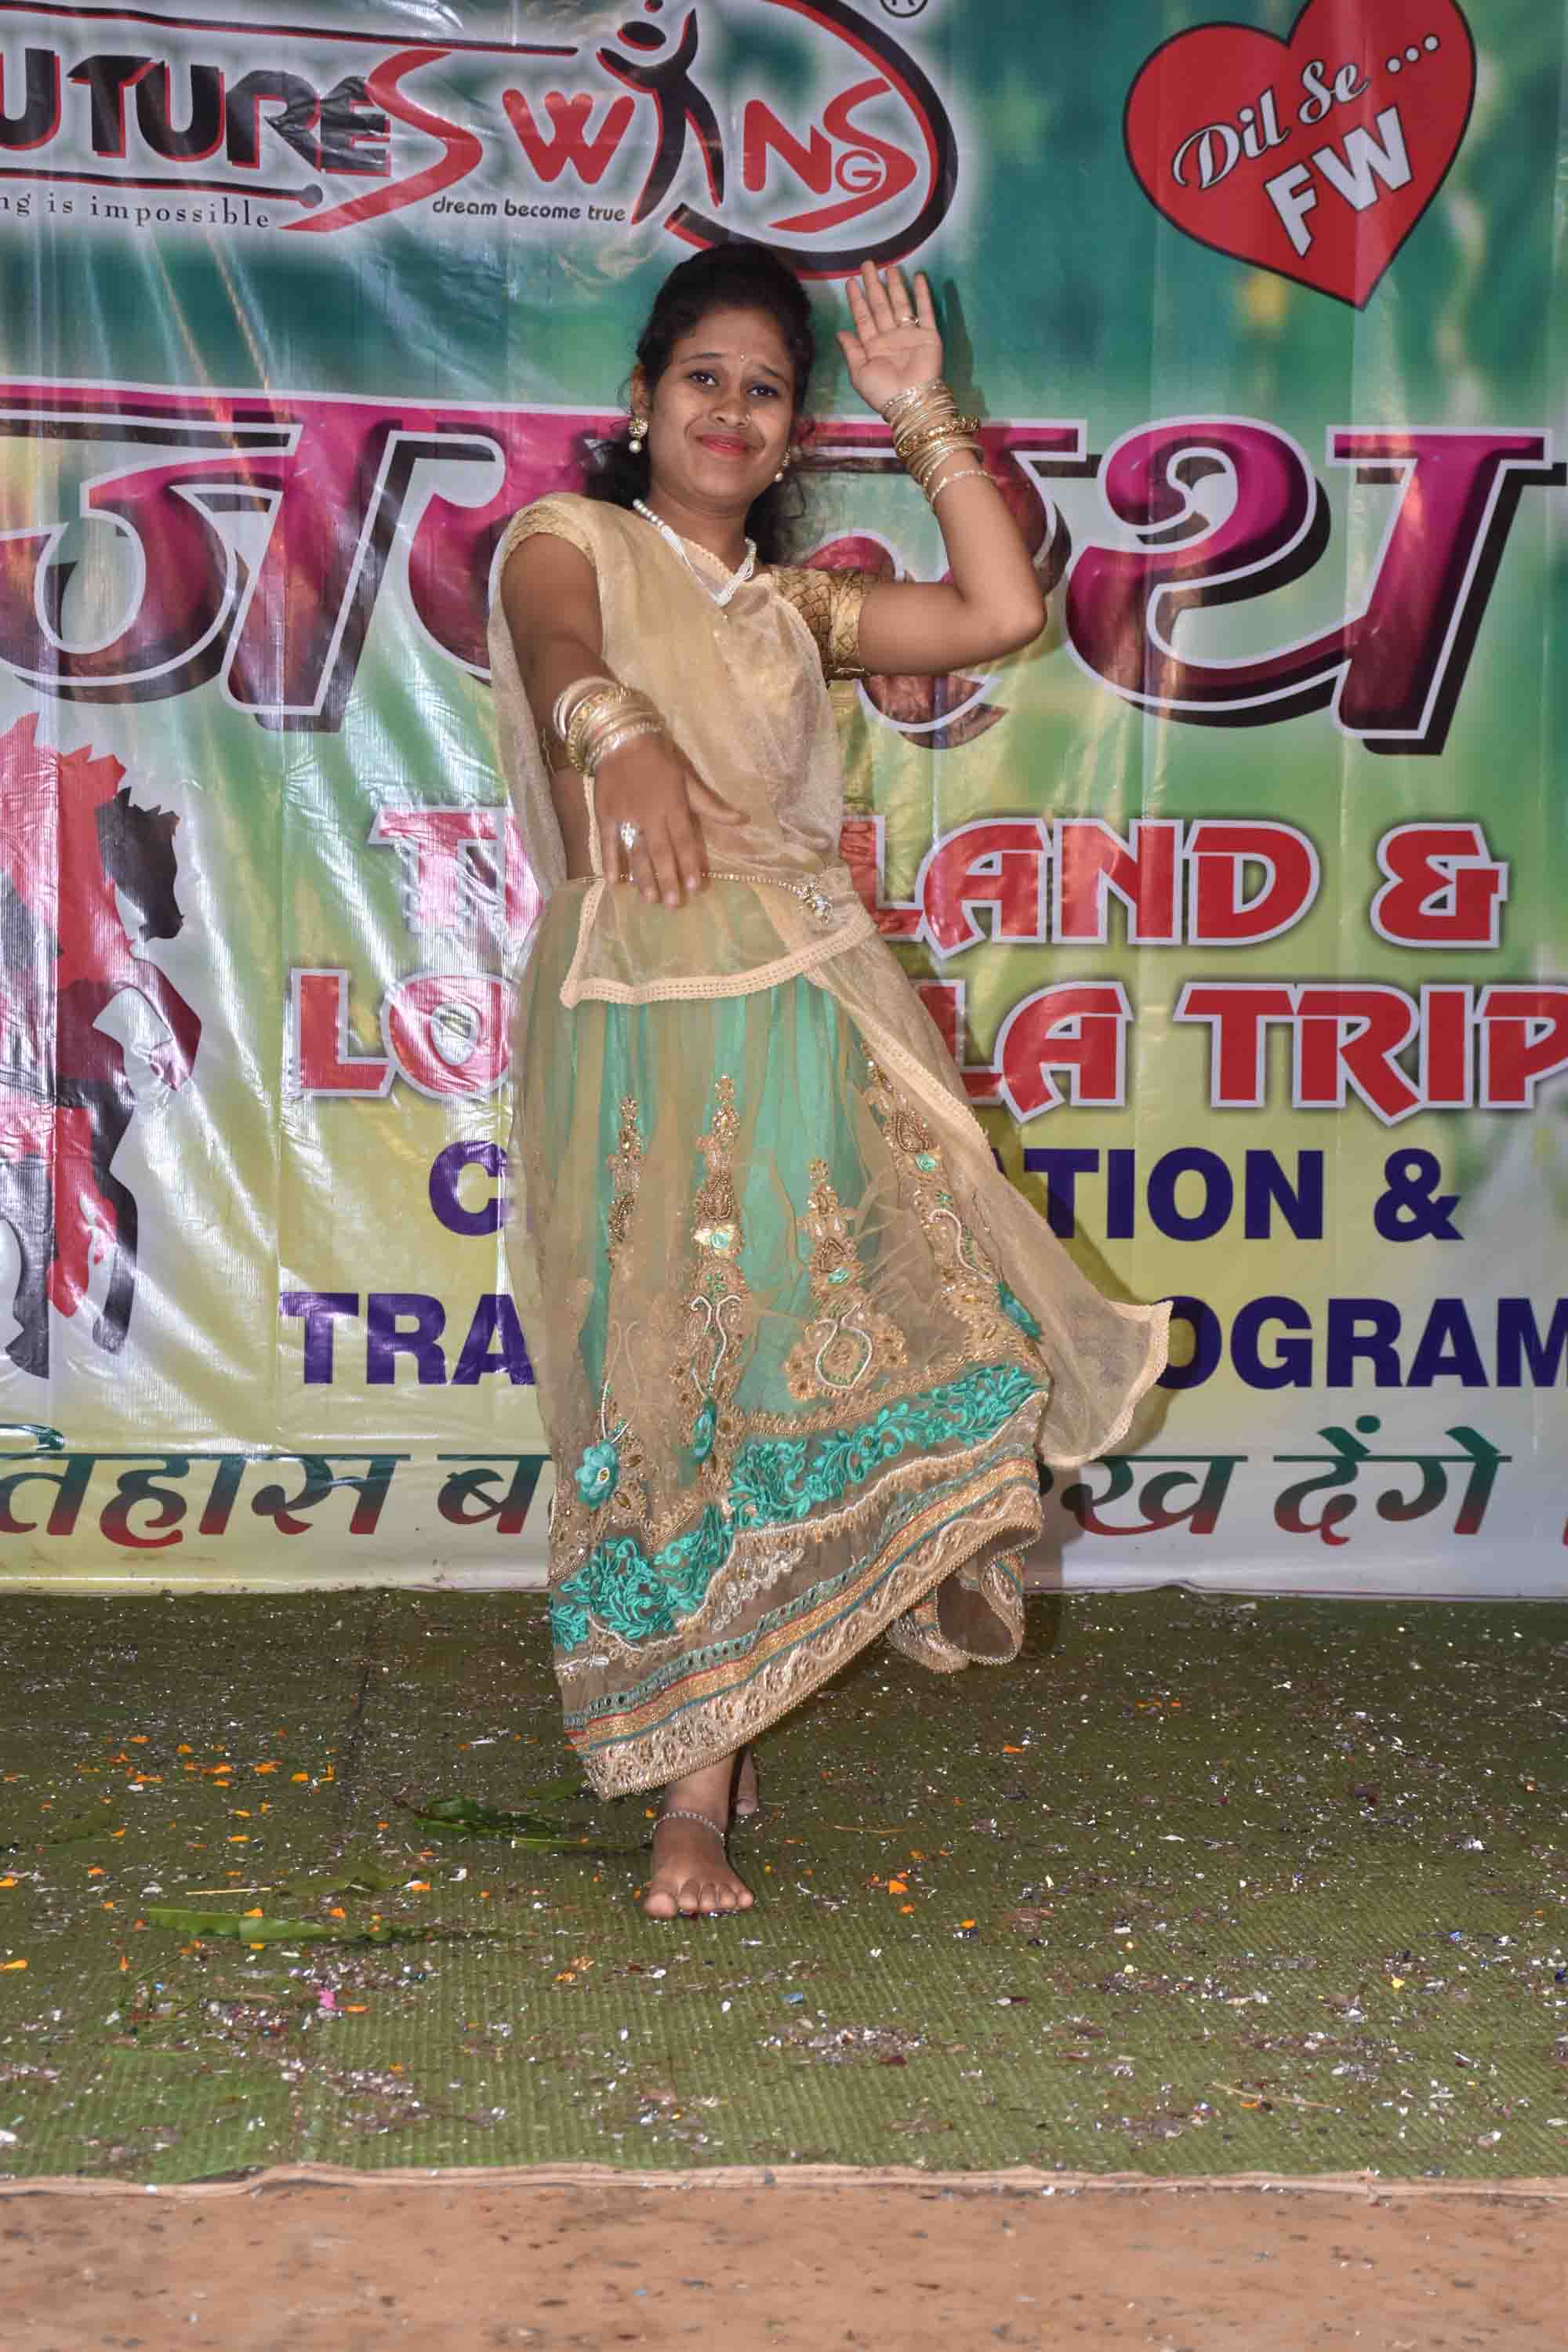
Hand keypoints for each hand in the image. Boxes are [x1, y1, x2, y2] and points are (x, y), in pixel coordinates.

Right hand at [591, 731, 741, 907]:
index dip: (690, 864)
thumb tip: (742, 819)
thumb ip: (711, 805)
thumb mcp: (688, 777)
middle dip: (668, 879)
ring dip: (643, 877)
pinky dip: (610, 861)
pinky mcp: (605, 814)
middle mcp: (650, 815)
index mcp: (673, 805)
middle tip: (673, 904)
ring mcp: (626, 816)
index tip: (696, 886)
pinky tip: (613, 882)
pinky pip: (607, 842)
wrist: (621, 737)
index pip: (684, 840)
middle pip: (661, 852)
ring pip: (636, 851)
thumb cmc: (660, 757)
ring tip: (650, 899)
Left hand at [837, 261, 942, 415]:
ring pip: (900, 304)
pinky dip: (923, 295)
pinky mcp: (928, 336)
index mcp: (872, 347)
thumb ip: (851, 351)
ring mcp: (909, 335)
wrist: (910, 402)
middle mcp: (890, 337)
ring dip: (895, 286)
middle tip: (867, 264)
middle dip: (874, 285)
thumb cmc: (882, 391)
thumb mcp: (859, 374)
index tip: (851, 281)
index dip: (857, 299)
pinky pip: (925, 311)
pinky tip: (918, 278)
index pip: (863, 317)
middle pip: (880, 306)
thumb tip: (841, 332)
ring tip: (890, 267)